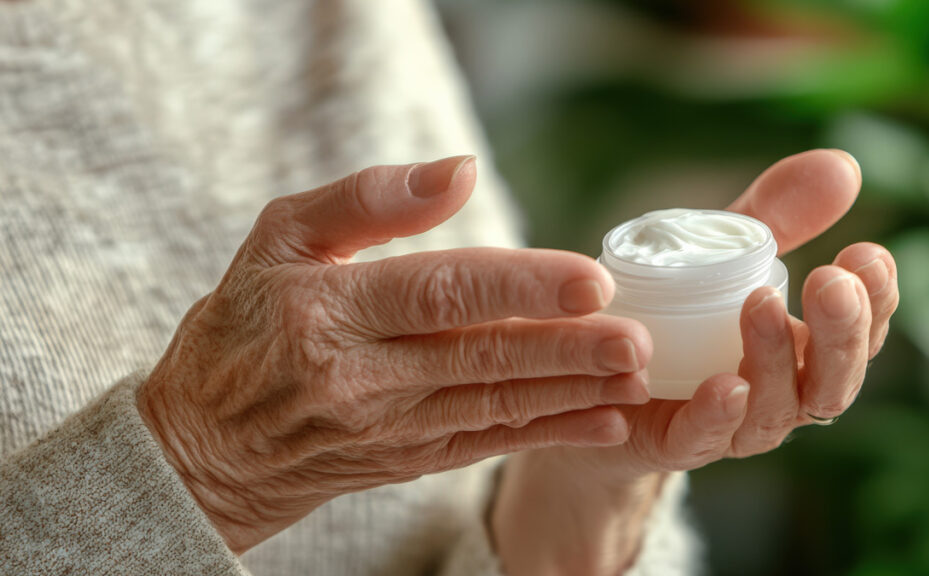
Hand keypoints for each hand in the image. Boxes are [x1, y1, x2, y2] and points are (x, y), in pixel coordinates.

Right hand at [136, 155, 651, 553]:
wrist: (203, 445)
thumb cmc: (242, 325)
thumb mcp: (280, 238)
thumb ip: (368, 200)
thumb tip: (459, 171)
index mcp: (328, 310)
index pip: (439, 293)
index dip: (518, 288)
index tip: (590, 281)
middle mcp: (359, 376)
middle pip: (479, 357)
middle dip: (567, 350)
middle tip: (637, 340)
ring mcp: (384, 427)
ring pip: (492, 406)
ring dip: (571, 393)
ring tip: (636, 377)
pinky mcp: (403, 461)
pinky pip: (483, 446)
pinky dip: (545, 436)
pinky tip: (601, 423)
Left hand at [493, 149, 899, 575]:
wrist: (600, 377)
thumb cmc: (677, 313)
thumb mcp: (722, 256)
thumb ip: (775, 215)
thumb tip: (843, 164)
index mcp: (804, 350)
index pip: (862, 332)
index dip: (876, 298)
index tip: (867, 252)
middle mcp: (783, 394)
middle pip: (834, 380)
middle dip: (841, 331)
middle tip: (830, 281)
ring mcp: (735, 425)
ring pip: (777, 409)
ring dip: (775, 359)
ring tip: (762, 305)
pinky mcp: (678, 442)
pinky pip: (706, 437)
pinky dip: (719, 414)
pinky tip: (725, 384)